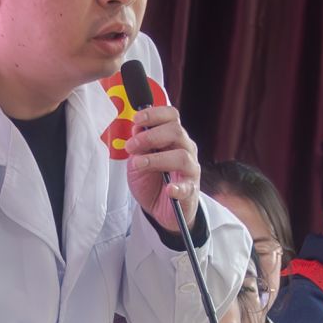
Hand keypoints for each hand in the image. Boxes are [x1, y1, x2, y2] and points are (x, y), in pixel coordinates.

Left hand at [123, 104, 202, 233]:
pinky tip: (168, 189)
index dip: (155, 114)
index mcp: (173, 137)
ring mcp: (190, 169)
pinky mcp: (190, 190)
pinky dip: (178, 187)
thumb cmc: (152, 180)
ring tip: (138, 164)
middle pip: (177, 132)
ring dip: (156, 159)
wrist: (159, 208)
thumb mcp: (138, 159)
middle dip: (151, 136)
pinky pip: (187, 187)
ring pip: (182, 157)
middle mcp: (185, 149)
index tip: (137, 119)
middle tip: (131, 146)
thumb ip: (139, 144)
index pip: (171, 116)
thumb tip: (138, 127)